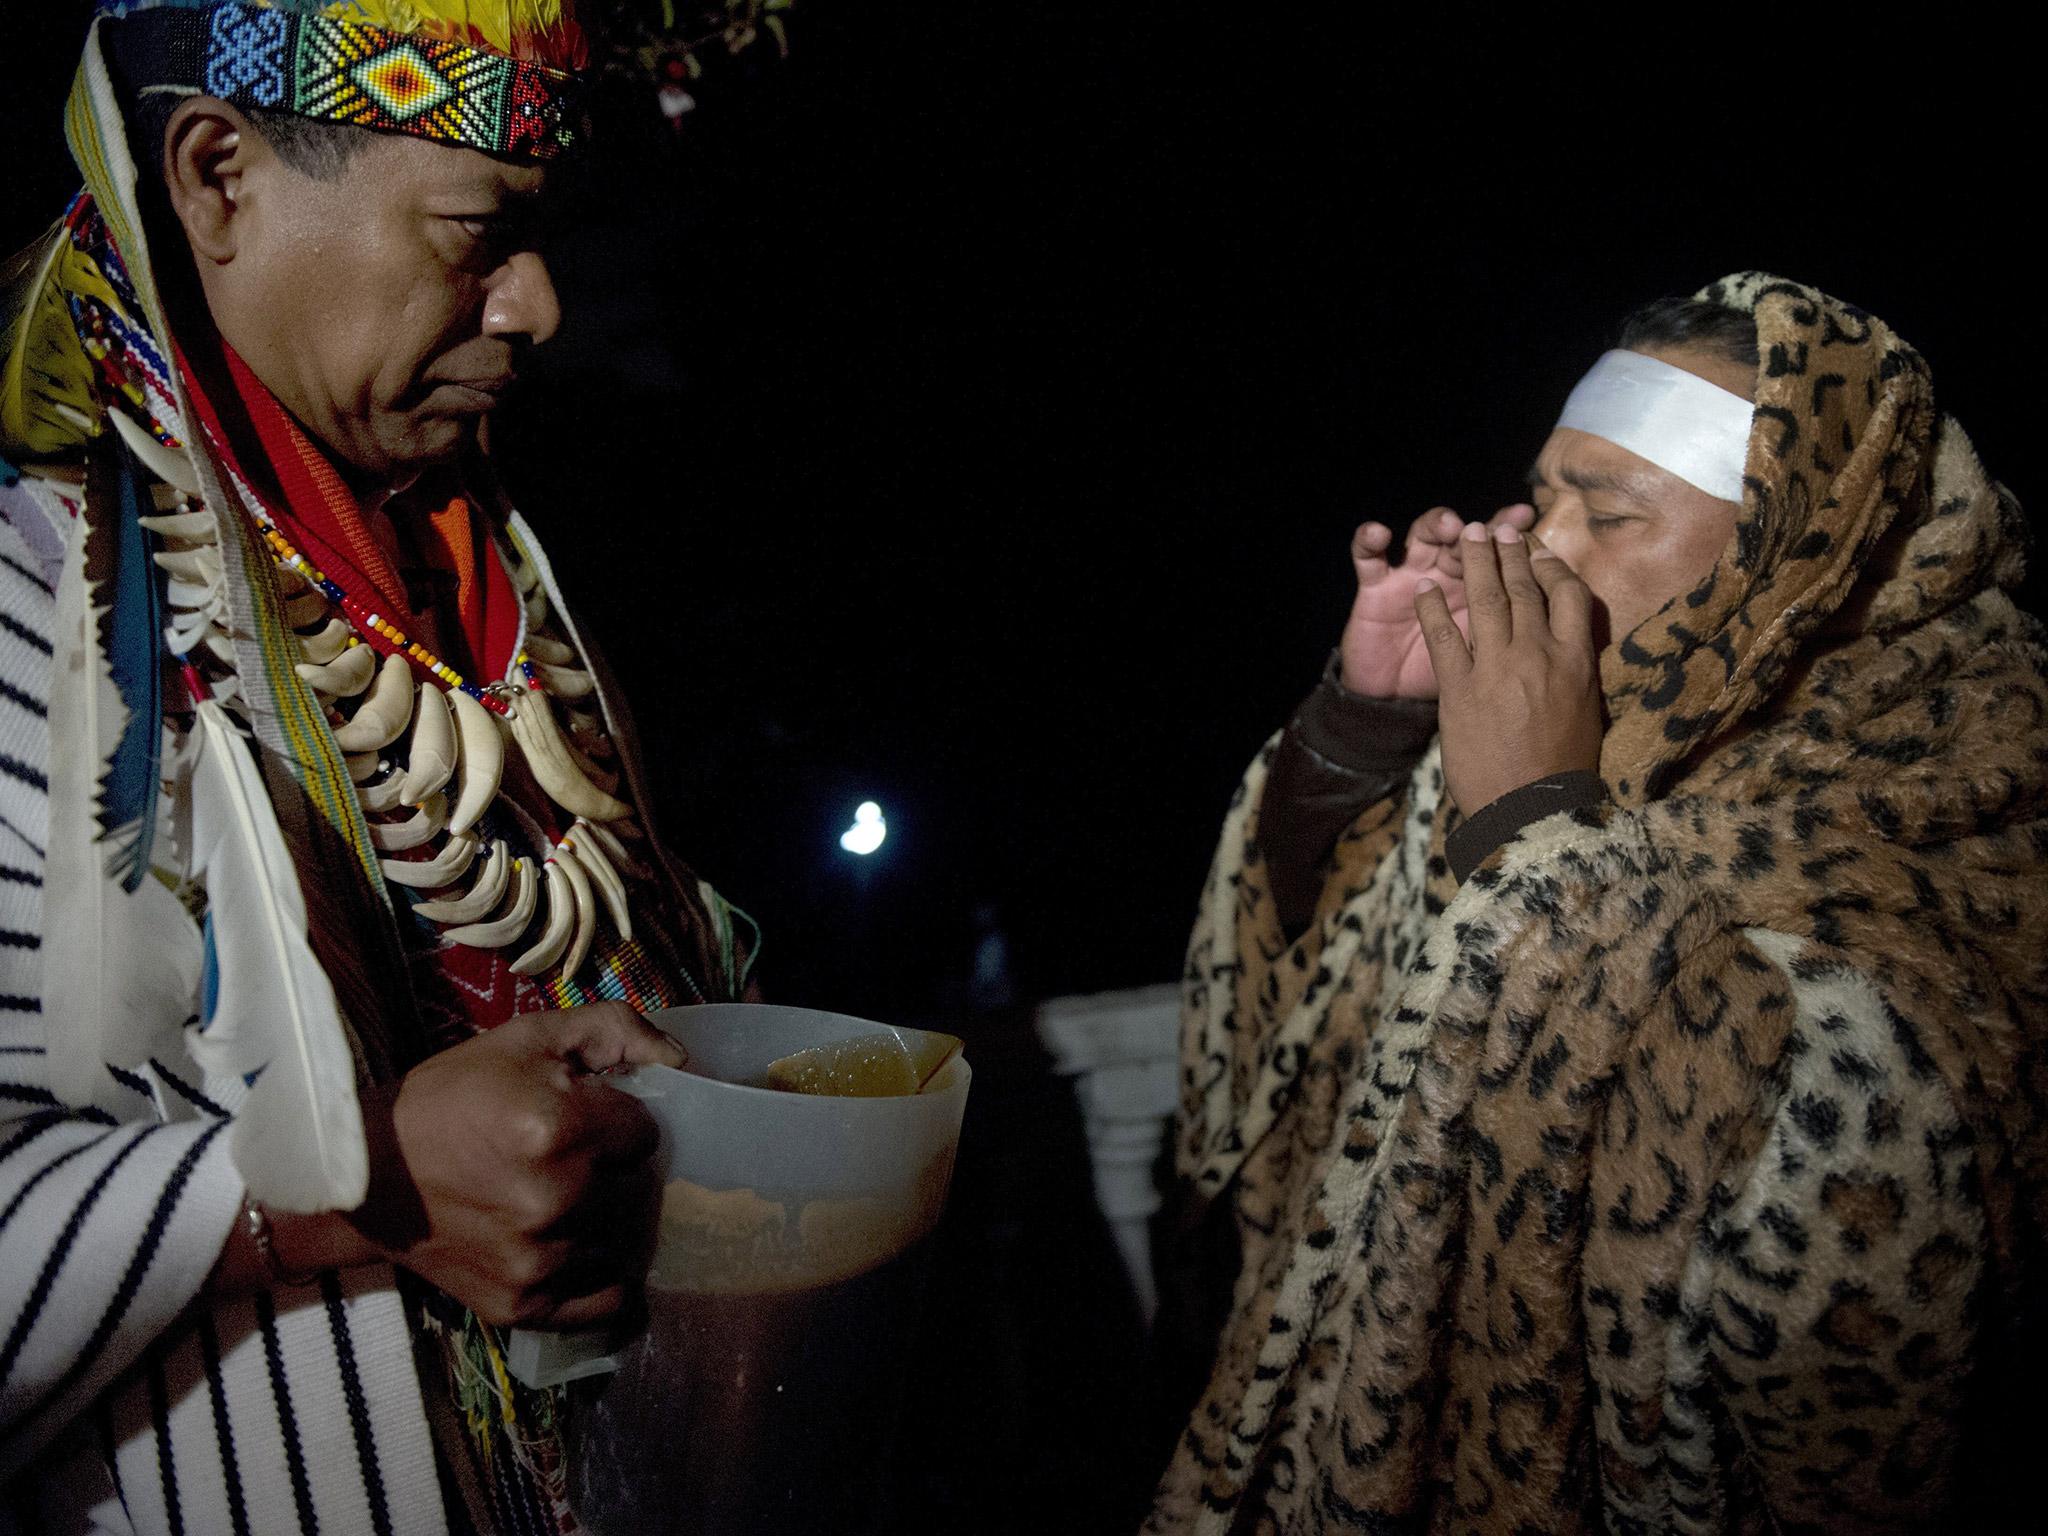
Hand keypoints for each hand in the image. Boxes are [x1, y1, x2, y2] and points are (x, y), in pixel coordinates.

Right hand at [342, 1003, 683, 1327]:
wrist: (367, 1173)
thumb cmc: (451, 1095)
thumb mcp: (528, 1039)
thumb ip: (614, 1030)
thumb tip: (681, 1058)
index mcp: (559, 1130)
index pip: (646, 1134)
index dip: (618, 1123)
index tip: (585, 1120)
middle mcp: (556, 1202)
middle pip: (634, 1188)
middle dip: (609, 1170)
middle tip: (565, 1160)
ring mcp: (539, 1262)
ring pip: (620, 1239)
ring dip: (602, 1220)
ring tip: (556, 1201)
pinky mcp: (521, 1307)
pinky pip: (603, 1302)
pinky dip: (599, 1278)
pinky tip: (576, 1252)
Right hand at [1339, 503, 1535, 697]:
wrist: (1394, 705)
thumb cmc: (1451, 689)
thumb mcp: (1489, 667)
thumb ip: (1516, 637)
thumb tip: (1560, 623)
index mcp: (1484, 592)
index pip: (1505, 560)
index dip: (1514, 539)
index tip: (1530, 521)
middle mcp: (1450, 574)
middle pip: (1470, 540)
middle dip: (1485, 531)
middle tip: (1498, 522)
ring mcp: (1410, 574)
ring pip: (1423, 535)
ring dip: (1436, 525)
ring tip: (1450, 525)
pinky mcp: (1374, 587)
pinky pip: (1368, 556)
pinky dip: (1369, 540)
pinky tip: (1379, 532)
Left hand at [1414, 523, 1603, 815]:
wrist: (1531, 811)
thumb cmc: (1564, 768)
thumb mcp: (1587, 710)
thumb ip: (1577, 670)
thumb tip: (1572, 643)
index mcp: (1578, 661)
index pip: (1569, 594)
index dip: (1550, 566)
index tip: (1537, 551)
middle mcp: (1540, 655)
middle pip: (1524, 588)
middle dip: (1508, 553)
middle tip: (1495, 528)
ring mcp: (1499, 670)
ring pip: (1486, 601)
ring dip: (1473, 563)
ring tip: (1464, 536)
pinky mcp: (1461, 690)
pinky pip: (1443, 637)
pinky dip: (1432, 608)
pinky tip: (1424, 587)